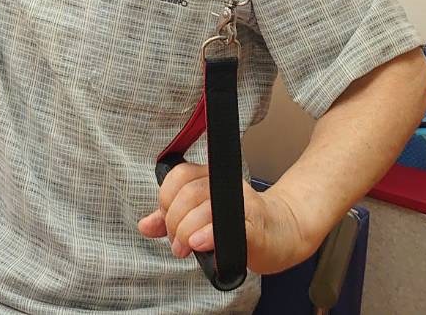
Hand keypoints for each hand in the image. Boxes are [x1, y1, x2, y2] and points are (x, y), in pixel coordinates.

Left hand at [138, 162, 310, 275]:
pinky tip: (199, 243)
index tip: (168, 221)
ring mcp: (240, 203)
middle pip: (187, 194)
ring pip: (202, 208)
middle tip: (177, 243)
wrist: (280, 235)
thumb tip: (145, 225)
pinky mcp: (253, 225)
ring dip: (186, 232)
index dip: (166, 200)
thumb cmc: (239, 225)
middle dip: (174, 223)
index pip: (177, 177)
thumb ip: (171, 219)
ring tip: (187, 248)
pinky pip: (227, 225)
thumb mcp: (200, 219)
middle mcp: (224, 185)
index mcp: (209, 178)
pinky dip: (208, 234)